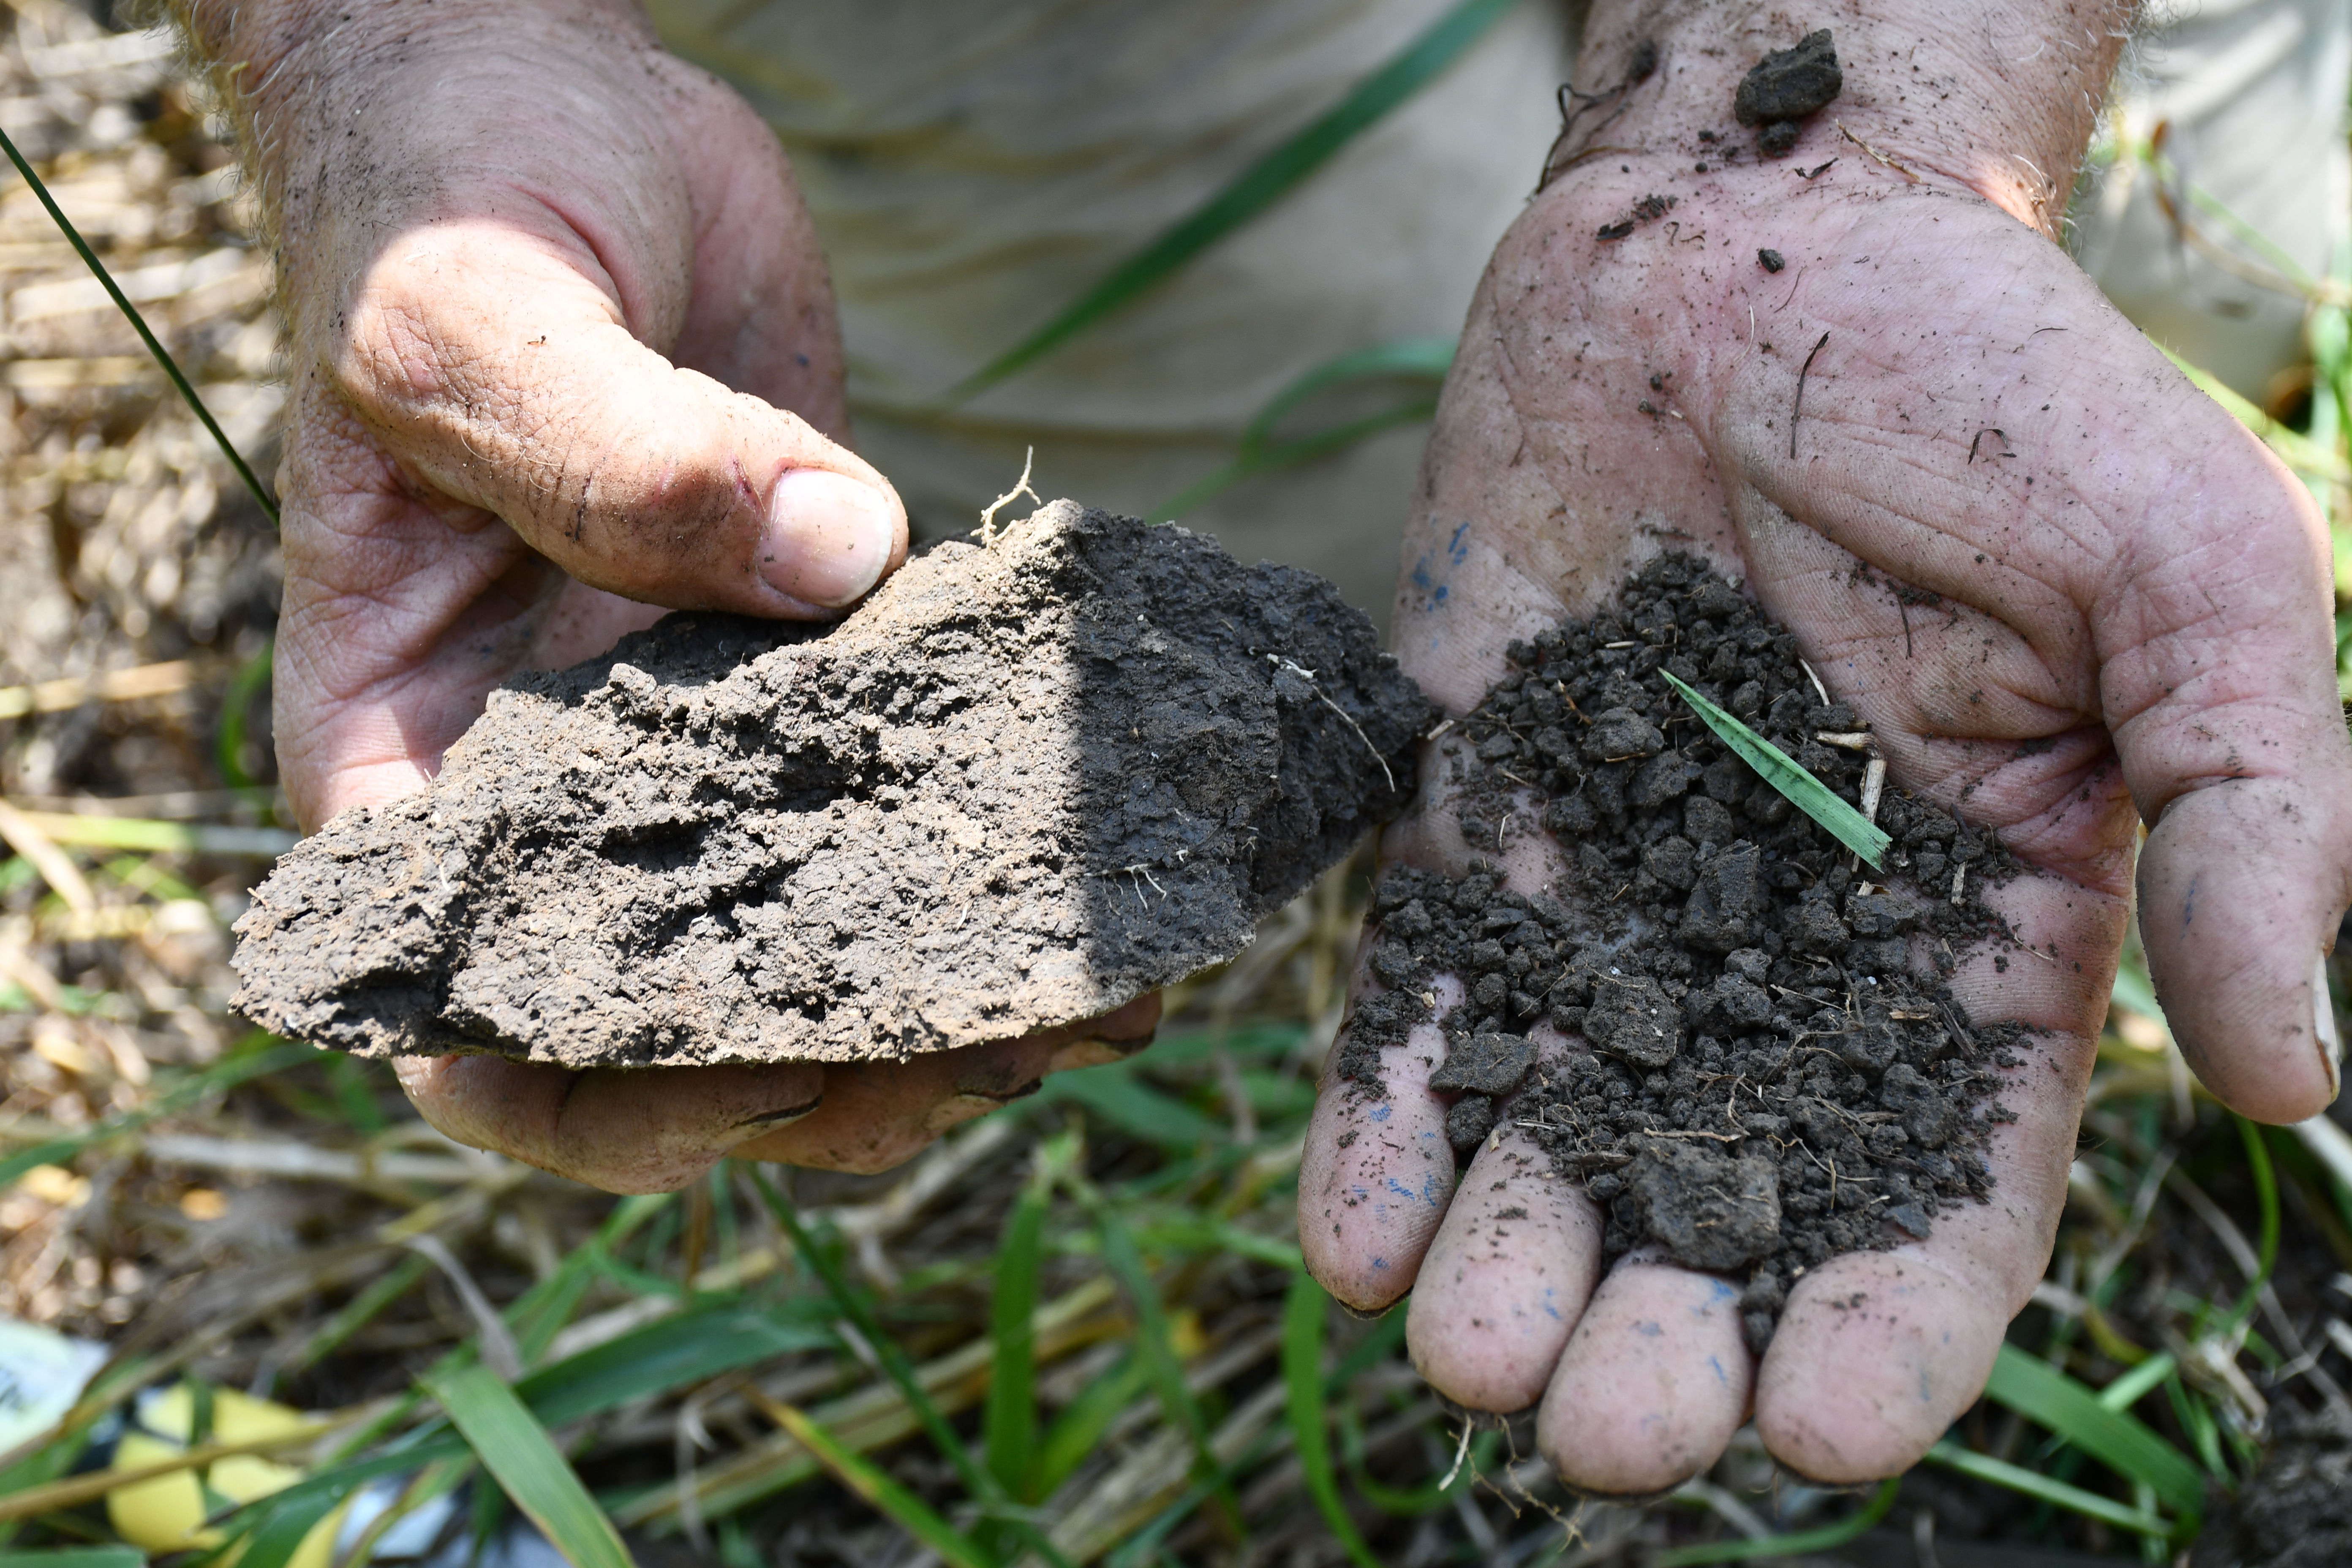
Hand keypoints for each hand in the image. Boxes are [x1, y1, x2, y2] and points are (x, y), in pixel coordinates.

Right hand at [191, 0, 1150, 1190]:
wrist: (545, 103)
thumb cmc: (446, 200)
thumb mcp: (473, 320)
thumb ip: (614, 456)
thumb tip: (826, 555)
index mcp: (409, 755)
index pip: (477, 1017)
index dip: (616, 1097)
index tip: (785, 1083)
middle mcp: (551, 773)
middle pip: (678, 1015)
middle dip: (841, 1065)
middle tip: (1015, 1042)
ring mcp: (691, 722)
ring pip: (811, 928)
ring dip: (949, 990)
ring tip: (1102, 995)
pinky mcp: (808, 648)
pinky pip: (897, 786)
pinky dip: (994, 850)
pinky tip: (1112, 872)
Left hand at [1301, 0, 2351, 1491]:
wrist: (1751, 250)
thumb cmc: (1988, 393)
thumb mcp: (2185, 579)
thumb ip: (2253, 818)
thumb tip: (2298, 1077)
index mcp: (1972, 944)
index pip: (1939, 1193)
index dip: (1890, 1328)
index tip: (1826, 1433)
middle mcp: (1782, 959)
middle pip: (1723, 1209)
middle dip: (1665, 1339)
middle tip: (1604, 1429)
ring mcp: (1616, 900)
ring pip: (1555, 1141)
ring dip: (1503, 1271)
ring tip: (1464, 1359)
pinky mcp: (1476, 825)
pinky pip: (1422, 1006)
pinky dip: (1385, 1123)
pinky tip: (1351, 1234)